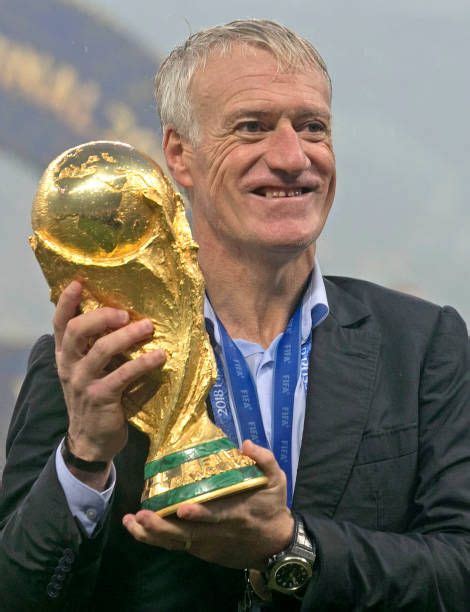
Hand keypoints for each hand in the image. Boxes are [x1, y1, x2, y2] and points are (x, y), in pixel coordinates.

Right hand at [54, 281, 165, 467]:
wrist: (92, 441)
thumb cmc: (97, 398)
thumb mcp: (90, 371)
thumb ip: (98, 348)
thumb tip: (126, 318)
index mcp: (66, 356)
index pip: (60, 323)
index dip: (67, 302)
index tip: (79, 282)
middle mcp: (69, 366)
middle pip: (77, 331)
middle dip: (100, 316)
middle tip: (124, 312)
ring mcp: (83, 382)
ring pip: (101, 350)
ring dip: (127, 336)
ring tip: (148, 327)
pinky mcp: (101, 398)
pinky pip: (123, 375)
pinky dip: (144, 363)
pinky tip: (161, 356)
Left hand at [122, 440, 293, 569]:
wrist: (274, 544)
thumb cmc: (272, 507)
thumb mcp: (277, 481)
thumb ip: (265, 460)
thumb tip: (245, 443)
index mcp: (236, 514)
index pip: (215, 516)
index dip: (199, 514)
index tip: (182, 508)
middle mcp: (217, 532)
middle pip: (186, 534)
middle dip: (162, 527)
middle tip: (141, 515)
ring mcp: (207, 544)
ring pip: (175, 542)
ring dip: (152, 534)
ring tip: (131, 522)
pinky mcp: (200, 550)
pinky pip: (175, 546)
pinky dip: (155, 539)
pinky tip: (137, 528)